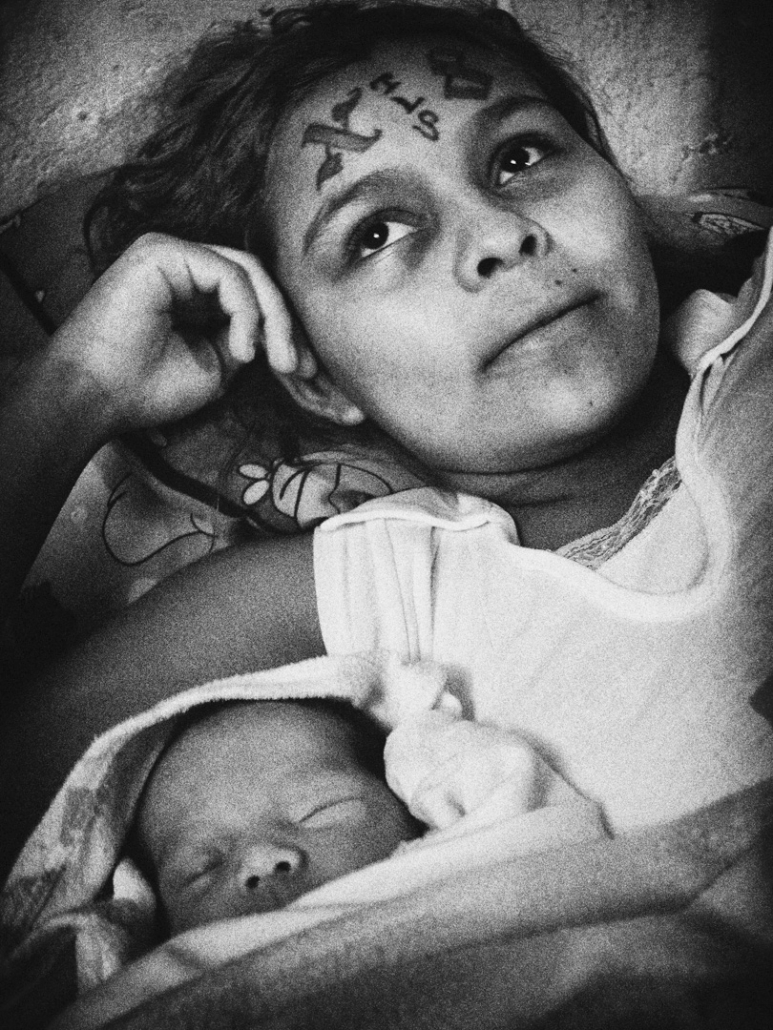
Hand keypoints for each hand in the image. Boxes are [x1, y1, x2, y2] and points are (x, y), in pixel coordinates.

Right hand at [47, 233, 301, 436]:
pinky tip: (243, 349)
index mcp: (192, 290)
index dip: (285, 330)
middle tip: (299, 367)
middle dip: (286, 324)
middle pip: (256, 280)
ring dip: (274, 319)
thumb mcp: (215, 365)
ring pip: (248, 273)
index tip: (305, 370)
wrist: (95, 397)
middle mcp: (182, 265)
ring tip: (278, 361)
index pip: (253, 295)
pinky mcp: (163, 251)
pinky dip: (247, 312)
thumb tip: (278, 330)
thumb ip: (245, 339)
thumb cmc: (146, 388)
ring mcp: (172, 254)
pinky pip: (228, 275)